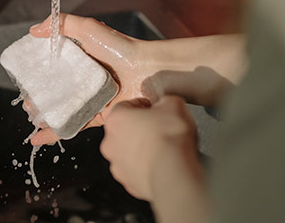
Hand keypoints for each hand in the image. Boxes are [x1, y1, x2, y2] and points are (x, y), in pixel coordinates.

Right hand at [29, 14, 146, 144]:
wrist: (149, 72)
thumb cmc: (121, 48)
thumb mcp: (89, 28)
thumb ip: (62, 24)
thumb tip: (34, 30)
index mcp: (81, 58)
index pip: (54, 66)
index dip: (38, 71)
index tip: (23, 75)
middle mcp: (85, 79)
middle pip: (56, 89)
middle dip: (38, 96)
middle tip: (25, 100)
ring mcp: (90, 98)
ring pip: (62, 109)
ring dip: (44, 114)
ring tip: (31, 116)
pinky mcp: (96, 115)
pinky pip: (73, 125)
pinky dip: (55, 132)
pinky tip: (38, 136)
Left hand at [100, 96, 209, 222]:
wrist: (173, 172)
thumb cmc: (169, 138)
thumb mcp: (174, 104)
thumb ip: (166, 101)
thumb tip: (168, 104)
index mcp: (116, 119)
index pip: (125, 106)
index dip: (142, 106)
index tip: (153, 109)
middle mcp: (110, 142)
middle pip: (124, 130)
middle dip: (140, 128)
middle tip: (159, 129)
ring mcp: (117, 164)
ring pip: (128, 152)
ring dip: (141, 149)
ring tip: (162, 148)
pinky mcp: (128, 182)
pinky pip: (137, 171)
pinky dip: (146, 167)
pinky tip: (161, 163)